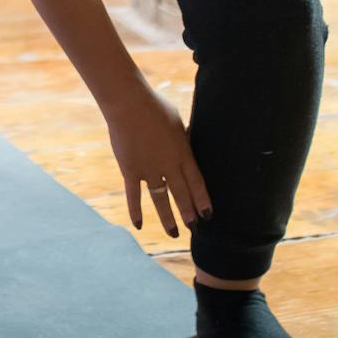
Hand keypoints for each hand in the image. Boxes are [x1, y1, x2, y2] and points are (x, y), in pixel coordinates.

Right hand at [104, 85, 210, 238]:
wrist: (129, 104)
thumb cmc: (154, 106)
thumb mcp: (177, 121)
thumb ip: (182, 137)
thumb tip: (187, 141)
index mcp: (183, 154)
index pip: (197, 184)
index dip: (203, 201)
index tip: (208, 215)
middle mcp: (168, 167)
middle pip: (181, 195)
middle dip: (188, 213)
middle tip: (194, 228)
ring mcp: (149, 171)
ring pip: (160, 200)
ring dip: (167, 218)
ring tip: (173, 233)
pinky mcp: (130, 170)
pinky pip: (133, 196)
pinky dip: (135, 211)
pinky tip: (139, 225)